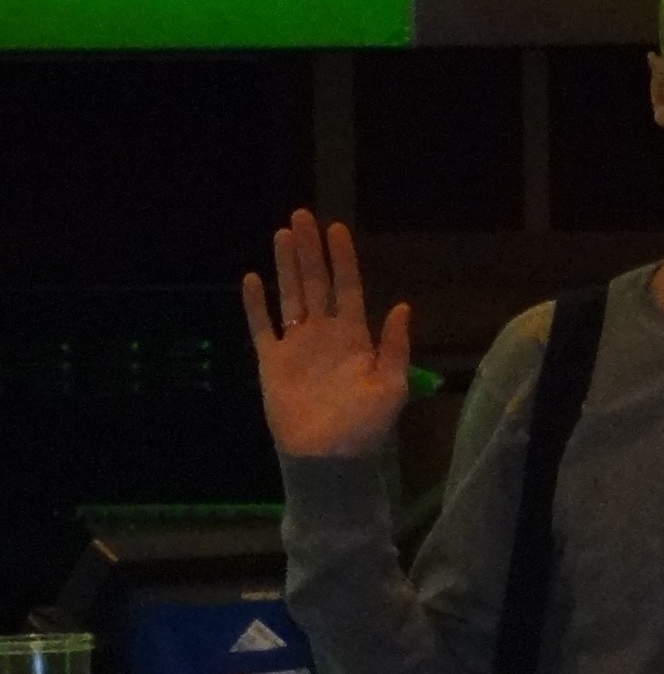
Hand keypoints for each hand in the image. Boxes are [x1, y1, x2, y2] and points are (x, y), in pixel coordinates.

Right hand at [242, 209, 410, 457]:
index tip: (336, 229)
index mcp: (354, 339)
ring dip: (286, 266)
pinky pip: (262, 327)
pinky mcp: (273, 362)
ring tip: (282, 234)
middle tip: (302, 216)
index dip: (342, 259)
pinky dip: (256, 305)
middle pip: (316, 284)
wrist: (328, 457)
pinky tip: (252, 279)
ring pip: (290, 296)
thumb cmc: (364, 427)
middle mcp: (325, 335)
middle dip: (310, 250)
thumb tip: (401, 307)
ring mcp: (297, 346)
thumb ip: (395, 348)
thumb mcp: (391, 388)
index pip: (348, 289)